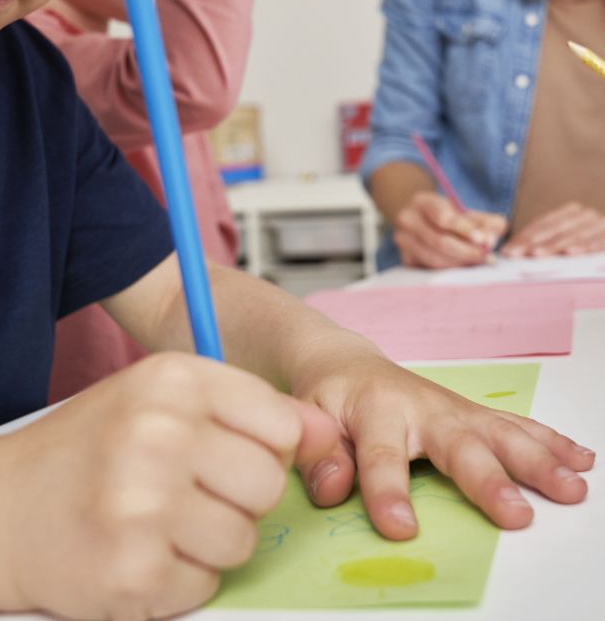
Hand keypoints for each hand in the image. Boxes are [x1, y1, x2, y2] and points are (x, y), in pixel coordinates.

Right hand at [0, 352, 338, 619]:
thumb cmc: (88, 447)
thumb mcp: (160, 399)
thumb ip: (246, 409)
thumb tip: (326, 433)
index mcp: (172, 379)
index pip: (281, 424)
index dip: (264, 448)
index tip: (229, 454)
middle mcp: (159, 433)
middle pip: (267, 485)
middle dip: (238, 497)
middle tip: (186, 492)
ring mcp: (144, 506)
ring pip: (243, 541)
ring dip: (210, 541)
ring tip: (159, 522)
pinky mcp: (132, 572)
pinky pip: (204, 585)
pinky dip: (178, 577)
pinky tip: (138, 551)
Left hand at [292, 348, 593, 539]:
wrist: (345, 363)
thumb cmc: (330, 398)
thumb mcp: (312, 420)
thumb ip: (322, 456)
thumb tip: (333, 490)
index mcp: (375, 410)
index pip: (380, 456)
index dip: (387, 492)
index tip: (400, 528)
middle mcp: (421, 407)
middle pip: (458, 445)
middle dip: (488, 480)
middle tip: (516, 516)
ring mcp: (453, 410)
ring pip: (498, 433)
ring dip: (538, 461)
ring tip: (572, 488)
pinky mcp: (472, 414)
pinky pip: (515, 426)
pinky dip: (549, 441)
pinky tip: (579, 460)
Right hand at [394, 191, 506, 267]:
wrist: (425, 221)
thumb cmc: (453, 216)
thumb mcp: (469, 212)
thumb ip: (486, 222)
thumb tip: (489, 240)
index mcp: (422, 201)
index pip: (442, 217)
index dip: (464, 229)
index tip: (483, 240)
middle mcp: (407, 218)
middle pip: (438, 241)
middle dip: (466, 251)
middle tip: (487, 257)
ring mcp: (403, 239)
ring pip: (434, 258)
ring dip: (460, 263)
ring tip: (479, 262)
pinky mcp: (405, 257)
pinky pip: (429, 269)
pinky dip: (450, 270)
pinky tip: (464, 266)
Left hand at [502, 201, 604, 257]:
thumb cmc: (586, 245)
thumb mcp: (566, 241)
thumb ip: (546, 243)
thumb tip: (513, 253)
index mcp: (571, 213)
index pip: (543, 224)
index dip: (524, 237)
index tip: (509, 252)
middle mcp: (585, 215)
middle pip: (555, 229)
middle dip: (535, 242)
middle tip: (519, 254)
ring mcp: (599, 223)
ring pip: (574, 235)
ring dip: (555, 245)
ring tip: (538, 255)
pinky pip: (599, 241)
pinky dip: (585, 246)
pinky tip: (572, 253)